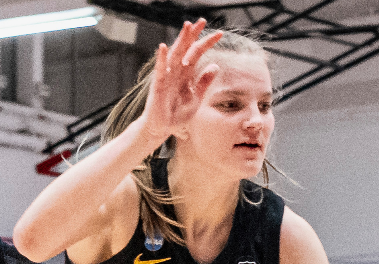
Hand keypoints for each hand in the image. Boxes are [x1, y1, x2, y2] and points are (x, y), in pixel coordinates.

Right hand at [139, 21, 227, 143]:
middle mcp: (175, 72)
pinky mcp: (158, 86)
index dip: (207, 43)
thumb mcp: (195, 98)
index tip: (220, 34)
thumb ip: (204, 83)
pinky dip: (161, 59)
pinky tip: (163, 47)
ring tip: (187, 26)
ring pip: (174, 55)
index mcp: (185, 74)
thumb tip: (216, 66)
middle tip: (202, 20)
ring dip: (180, 40)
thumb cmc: (175, 114)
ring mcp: (166, 77)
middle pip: (185, 49)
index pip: (196, 54)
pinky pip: (160, 71)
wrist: (161, 129)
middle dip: (193, 35)